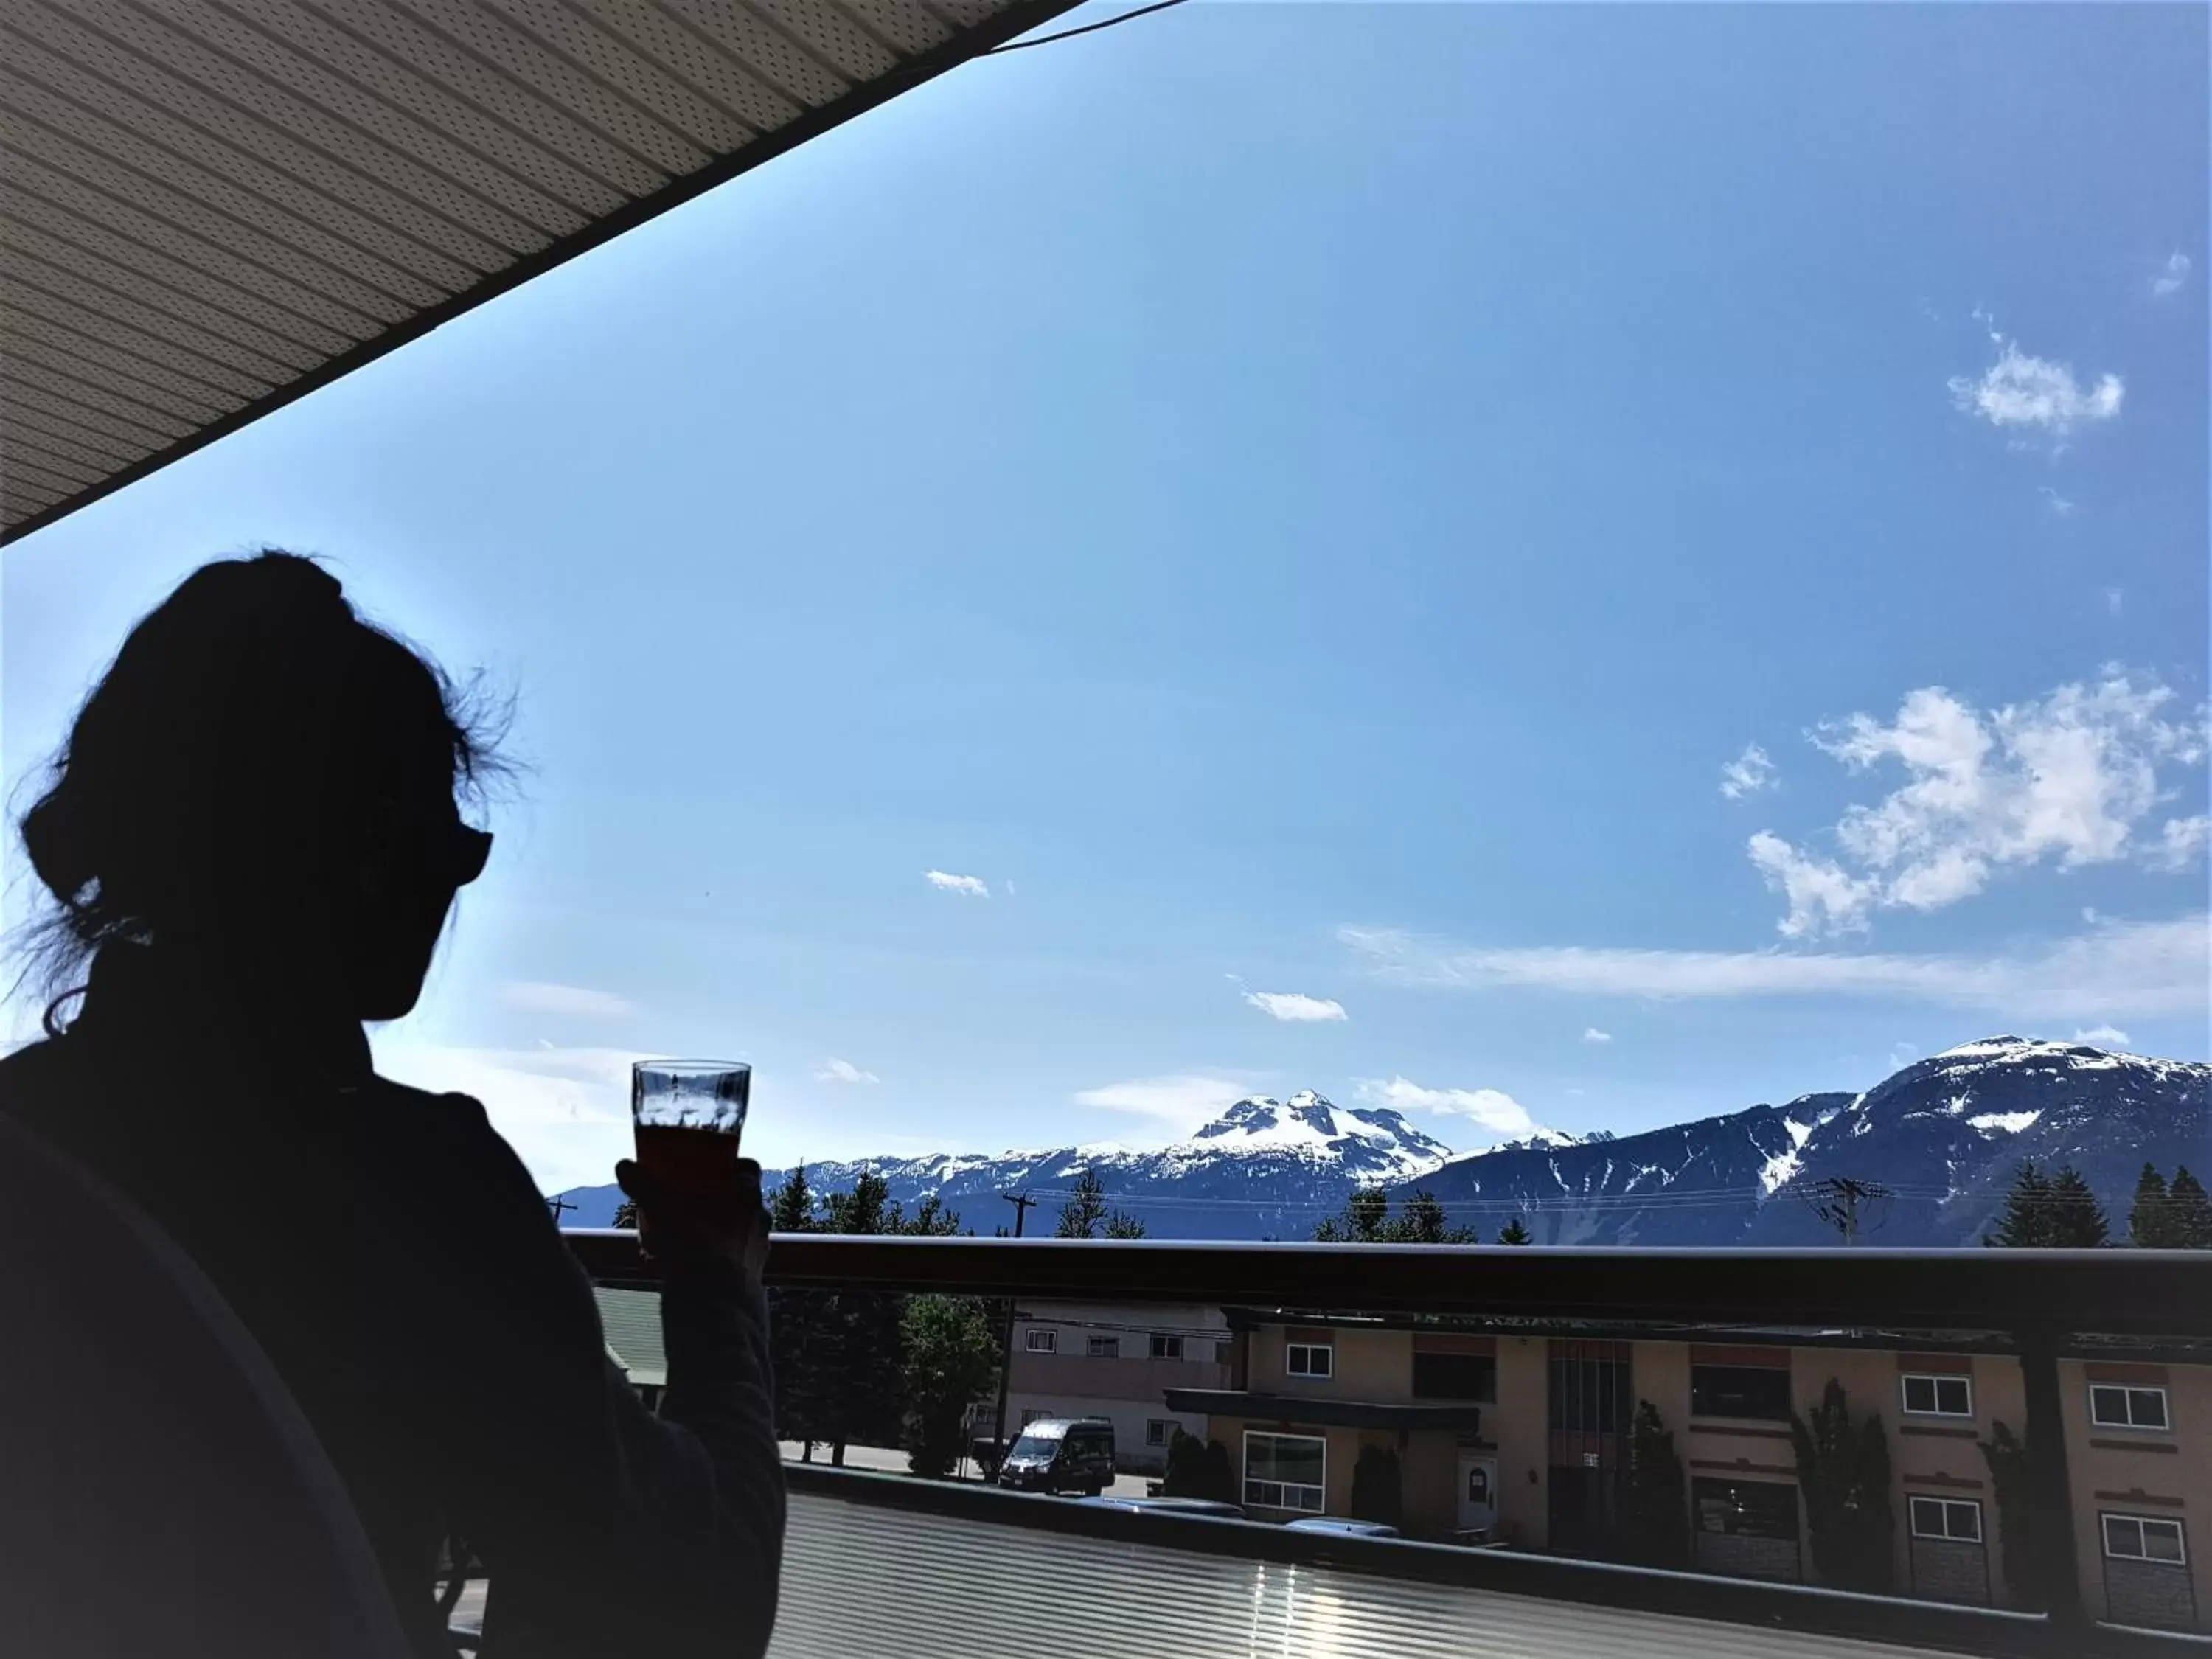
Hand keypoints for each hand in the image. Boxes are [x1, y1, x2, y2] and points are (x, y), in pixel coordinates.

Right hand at [614, 1156, 768, 1290]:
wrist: (717, 1313)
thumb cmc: (699, 1255)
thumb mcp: (667, 1216)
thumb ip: (647, 1189)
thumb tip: (624, 1165)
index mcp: (748, 1201)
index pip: (747, 1169)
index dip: (727, 1164)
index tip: (704, 1166)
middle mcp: (757, 1225)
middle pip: (734, 1201)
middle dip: (703, 1201)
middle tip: (676, 1201)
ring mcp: (753, 1254)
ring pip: (725, 1232)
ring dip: (697, 1231)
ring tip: (664, 1237)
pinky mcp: (743, 1280)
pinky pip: (719, 1261)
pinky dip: (696, 1259)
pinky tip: (666, 1265)